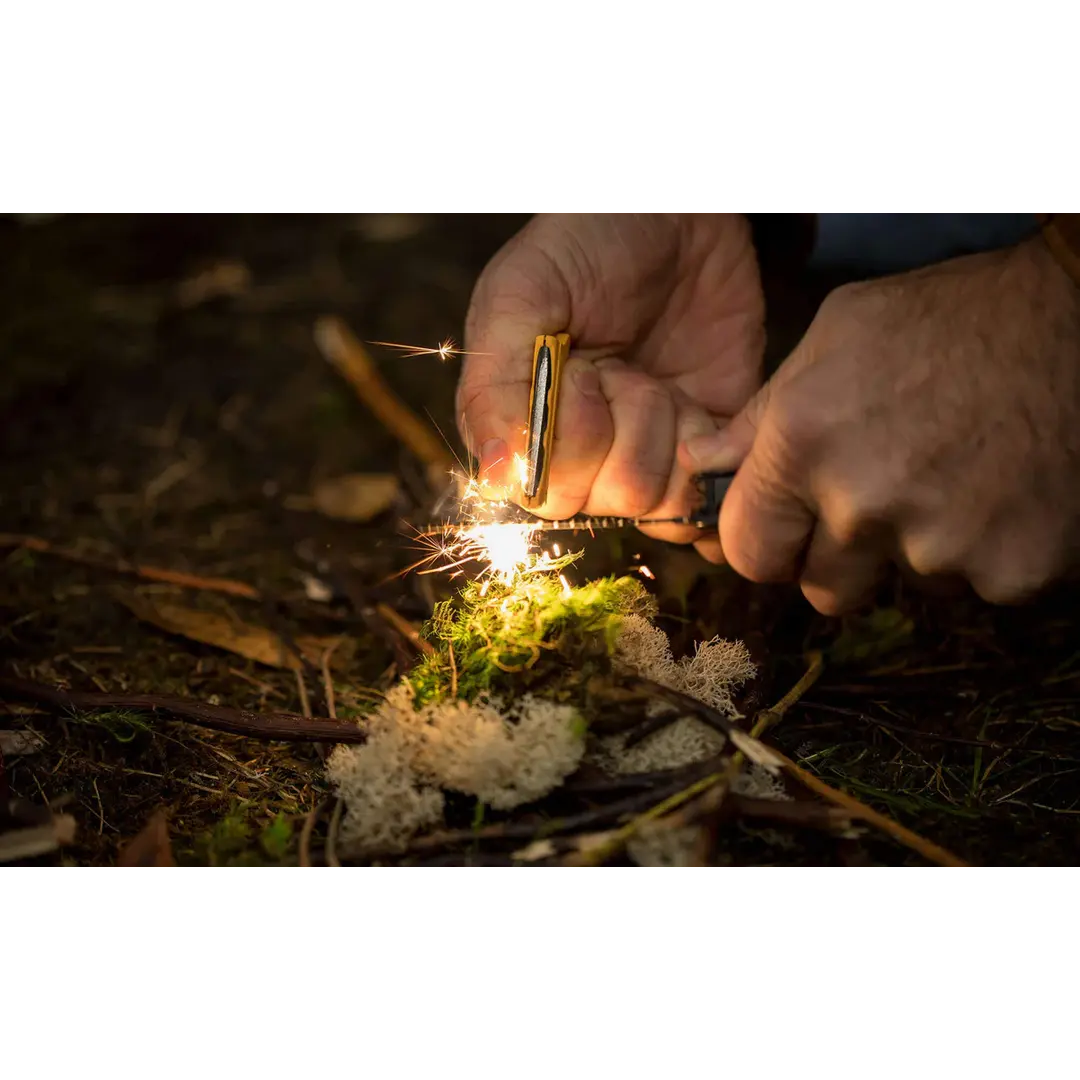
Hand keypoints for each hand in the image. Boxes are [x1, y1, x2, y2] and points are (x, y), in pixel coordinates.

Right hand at [457, 210, 763, 547]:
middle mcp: (585, 455)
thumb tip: (498, 473)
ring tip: (659, 380)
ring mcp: (647, 452)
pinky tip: (697, 407)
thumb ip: (495, 388)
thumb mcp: (520, 298)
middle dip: (624, 431)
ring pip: (659, 499)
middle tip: (623, 370)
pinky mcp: (705, 445)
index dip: (573, 441)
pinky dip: (713, 458)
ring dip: (667, 432)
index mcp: (527, 430)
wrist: (674, 212)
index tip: (582, 372)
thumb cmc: (584, 247)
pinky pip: (710, 495)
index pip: (549, 493)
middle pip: (608, 501)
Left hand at [680, 233, 1079, 612]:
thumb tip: (704, 468)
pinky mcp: (1012, 571)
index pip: (749, 552)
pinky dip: (983, 553)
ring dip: (915, 551)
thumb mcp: (834, 339)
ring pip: (902, 588)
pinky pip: (974, 588)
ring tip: (949, 478)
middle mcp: (861, 507)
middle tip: (879, 503)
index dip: (767, 544)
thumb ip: (760, 417)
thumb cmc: (947, 319)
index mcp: (803, 446)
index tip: (787, 531)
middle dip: (839, 559)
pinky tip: (997, 493)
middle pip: (822, 590)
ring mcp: (940, 547)